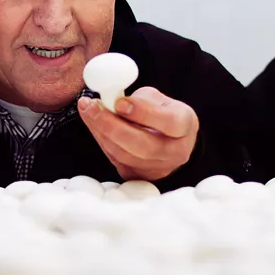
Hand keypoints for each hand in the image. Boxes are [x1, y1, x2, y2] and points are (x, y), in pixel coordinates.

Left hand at [77, 86, 198, 181]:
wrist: (167, 137)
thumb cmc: (162, 113)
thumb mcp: (158, 99)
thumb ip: (139, 100)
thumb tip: (112, 101)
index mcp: (186, 126)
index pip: (168, 122)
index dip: (143, 113)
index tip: (119, 102)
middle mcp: (176, 151)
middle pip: (144, 146)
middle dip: (113, 125)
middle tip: (92, 107)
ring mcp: (159, 168)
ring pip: (125, 155)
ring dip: (101, 131)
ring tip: (88, 109)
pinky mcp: (140, 175)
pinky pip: (116, 160)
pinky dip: (101, 139)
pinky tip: (93, 122)